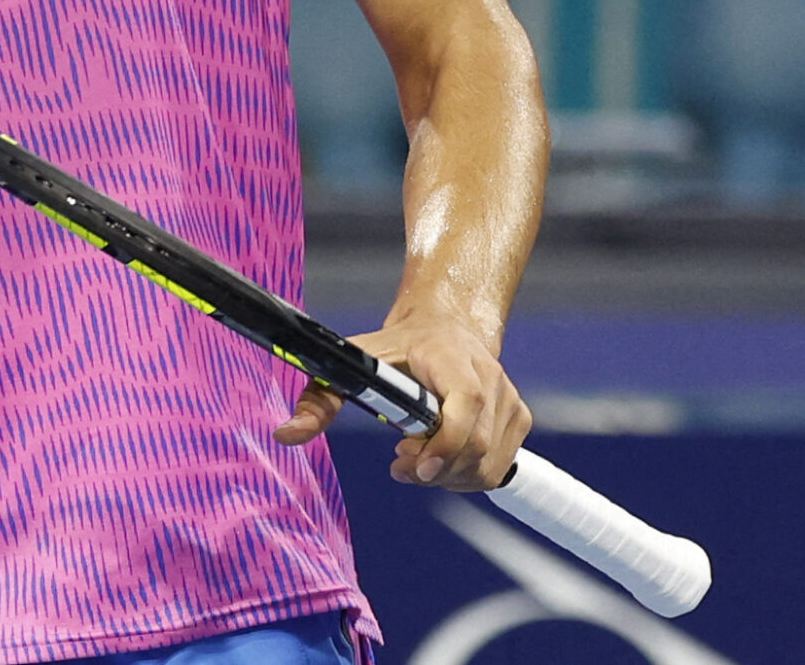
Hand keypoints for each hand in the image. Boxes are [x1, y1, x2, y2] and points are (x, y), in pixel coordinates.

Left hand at [272, 309, 531, 490]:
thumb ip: (318, 399)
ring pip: (486, 466)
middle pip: (475, 446)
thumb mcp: (353, 364)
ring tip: (416, 456)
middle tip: (400, 463)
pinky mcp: (519, 420)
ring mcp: (510, 400)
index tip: (417, 468)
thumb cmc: (396, 349)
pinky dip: (465, 475)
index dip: (447, 442)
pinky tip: (439, 455)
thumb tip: (285, 435)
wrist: (446, 328)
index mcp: (452, 357)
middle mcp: (490, 377)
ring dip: (447, 476)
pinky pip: (496, 468)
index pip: (467, 403)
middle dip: (434, 469)